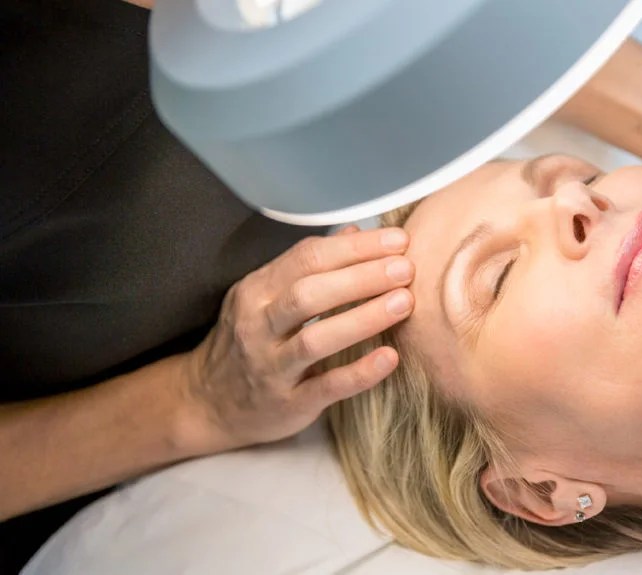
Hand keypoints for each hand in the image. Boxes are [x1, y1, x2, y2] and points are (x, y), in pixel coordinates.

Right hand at [180, 226, 414, 450]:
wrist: (208, 404)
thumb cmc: (251, 341)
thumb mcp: (268, 296)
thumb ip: (310, 264)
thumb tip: (357, 231)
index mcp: (258, 290)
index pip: (307, 257)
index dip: (355, 247)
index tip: (398, 240)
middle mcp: (258, 325)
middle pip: (309, 292)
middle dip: (361, 276)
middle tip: (405, 268)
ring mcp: (270, 367)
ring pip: (315, 339)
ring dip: (363, 318)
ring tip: (404, 303)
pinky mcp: (287, 404)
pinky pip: (325, 387)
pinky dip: (359, 372)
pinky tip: (391, 357)